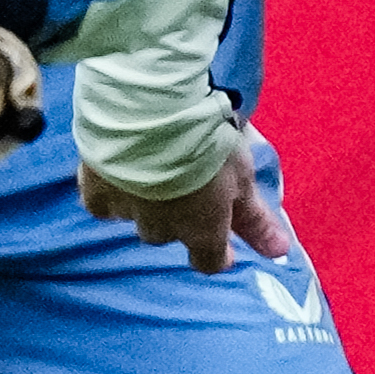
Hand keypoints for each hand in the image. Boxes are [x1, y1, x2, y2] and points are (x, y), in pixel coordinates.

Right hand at [80, 145, 291, 273]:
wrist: (152, 111)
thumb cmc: (208, 143)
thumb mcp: (242, 179)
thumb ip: (257, 220)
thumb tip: (280, 253)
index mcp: (201, 230)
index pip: (209, 262)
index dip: (218, 255)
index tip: (223, 246)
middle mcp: (161, 230)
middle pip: (170, 236)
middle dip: (178, 219)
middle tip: (185, 186)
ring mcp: (126, 212)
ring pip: (136, 218)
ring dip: (145, 204)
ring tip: (151, 173)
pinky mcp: (94, 190)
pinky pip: (103, 204)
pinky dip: (112, 194)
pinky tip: (118, 175)